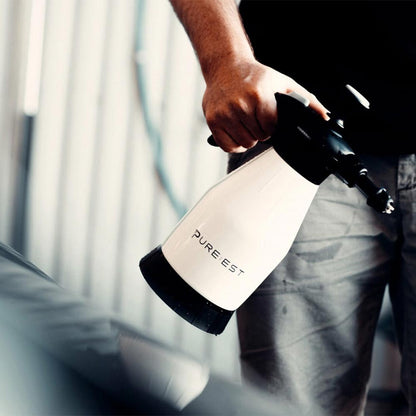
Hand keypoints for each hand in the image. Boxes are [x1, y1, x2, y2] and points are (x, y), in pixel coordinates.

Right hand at [202, 60, 328, 152]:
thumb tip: (324, 117)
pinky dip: (234, 144)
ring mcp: (224, 114)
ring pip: (244, 144)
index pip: (271, 128)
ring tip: (247, 123)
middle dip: (260, 132)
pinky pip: (228, 146)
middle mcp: (240, 105)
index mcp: (259, 95)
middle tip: (256, 119)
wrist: (225, 67)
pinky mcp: (213, 121)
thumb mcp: (284, 84)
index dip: (272, 127)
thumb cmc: (255, 77)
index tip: (269, 118)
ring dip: (248, 138)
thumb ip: (308, 101)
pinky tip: (236, 131)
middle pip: (258, 138)